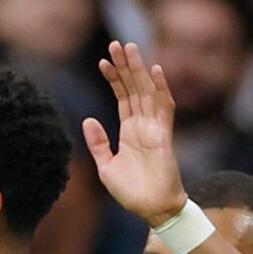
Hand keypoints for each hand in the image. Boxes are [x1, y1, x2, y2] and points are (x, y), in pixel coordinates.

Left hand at [81, 40, 186, 224]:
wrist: (151, 210)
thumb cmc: (132, 192)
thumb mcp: (106, 166)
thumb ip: (98, 143)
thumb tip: (88, 119)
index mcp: (129, 130)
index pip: (122, 97)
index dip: (113, 79)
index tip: (102, 61)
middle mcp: (143, 125)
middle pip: (134, 88)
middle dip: (125, 66)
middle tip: (116, 44)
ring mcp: (154, 128)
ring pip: (147, 91)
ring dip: (139, 69)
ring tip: (130, 48)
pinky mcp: (164, 135)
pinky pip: (164, 107)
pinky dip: (161, 88)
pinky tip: (156, 70)